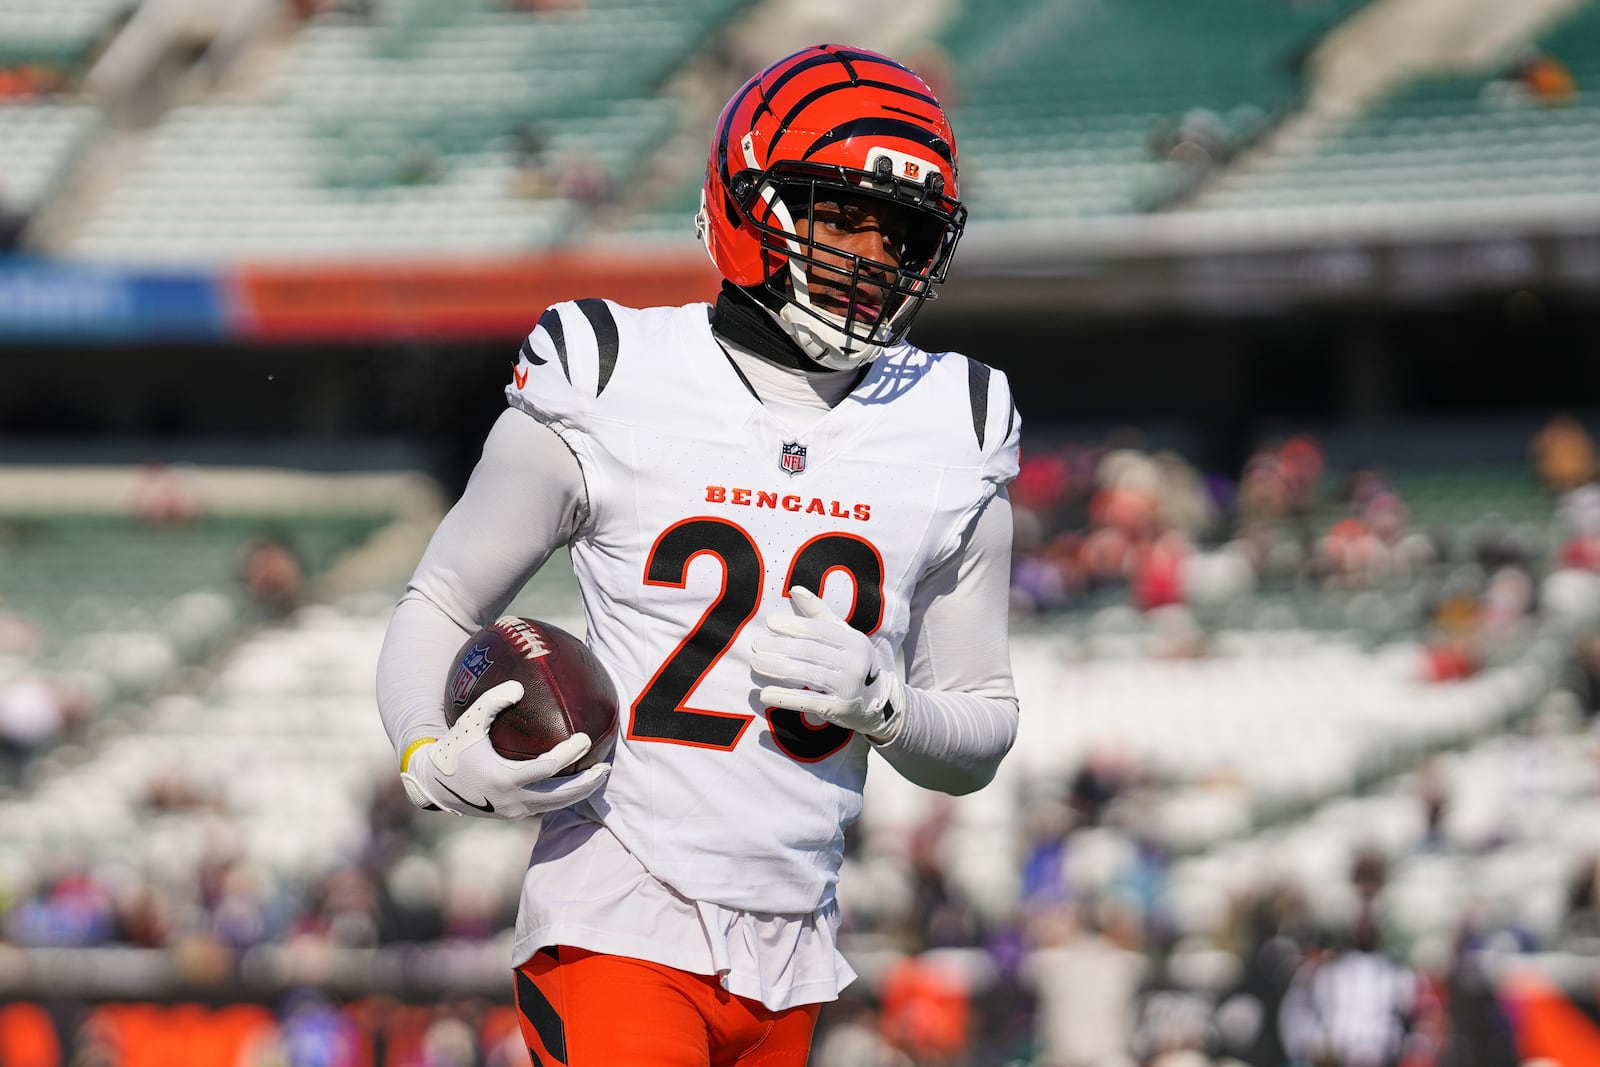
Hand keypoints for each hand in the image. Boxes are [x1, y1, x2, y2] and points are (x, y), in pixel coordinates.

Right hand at [400, 680, 609, 818]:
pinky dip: (562, 796)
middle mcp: (512, 800)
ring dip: (579, 793)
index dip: (568, 755)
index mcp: (504, 779)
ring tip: (599, 776)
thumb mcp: (469, 722)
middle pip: (559, 796)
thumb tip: (520, 686)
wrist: (434, 784)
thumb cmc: (453, 749)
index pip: (546, 769)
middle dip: (586, 783)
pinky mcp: (512, 814)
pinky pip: (544, 805)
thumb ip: (492, 702)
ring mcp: (513, 811)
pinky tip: (576, 782)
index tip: (585, 738)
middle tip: (607, 767)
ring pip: (554, 805)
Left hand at [751, 586, 902, 739]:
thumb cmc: (853, 662)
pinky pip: (808, 702)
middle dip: (780, 647)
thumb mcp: (844, 636)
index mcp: (855, 642)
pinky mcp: (839, 709)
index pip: (819, 630)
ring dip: (778, 668)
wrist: (877, 702)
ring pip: (808, 674)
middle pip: (810, 651)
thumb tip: (795, 589)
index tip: (769, 623)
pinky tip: (765, 694)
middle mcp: (855, 663)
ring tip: (756, 663)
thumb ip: (820, 613)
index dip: (793, 625)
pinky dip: (785, 698)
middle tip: (756, 644)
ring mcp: (848, 688)